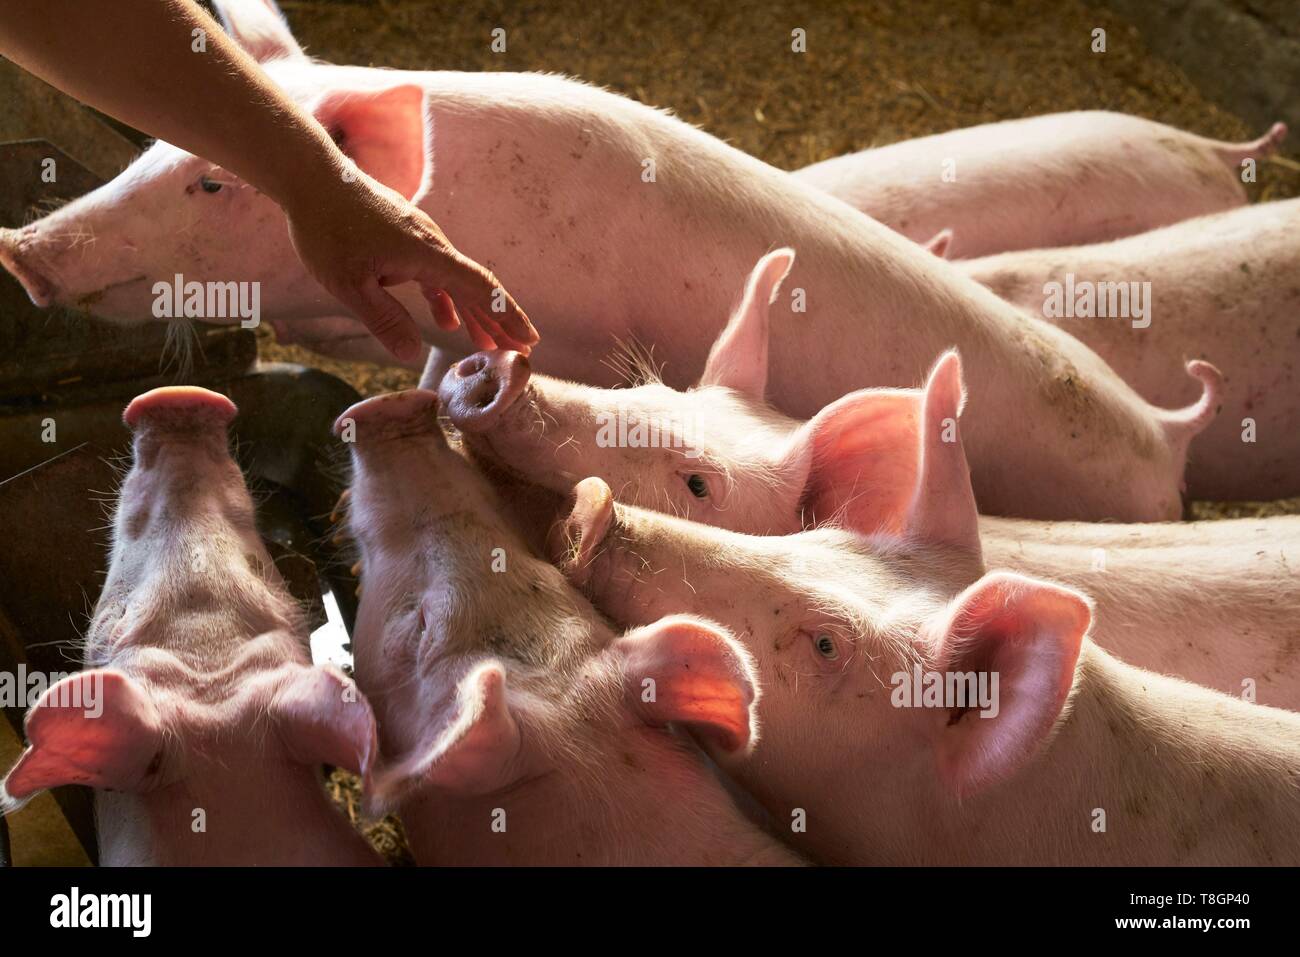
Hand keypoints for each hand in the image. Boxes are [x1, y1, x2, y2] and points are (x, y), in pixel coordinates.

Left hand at [283, 170, 537, 362]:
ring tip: (485, 344)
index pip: (480, 289)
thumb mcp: (349, 284)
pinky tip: (446, 320)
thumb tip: (412, 355)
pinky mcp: (406, 237)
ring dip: (473, 313)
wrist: (312, 177)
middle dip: (499, 320)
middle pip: (476, 287)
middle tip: (520, 351)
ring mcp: (421, 239)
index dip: (507, 316)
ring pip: (456, 281)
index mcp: (427, 255)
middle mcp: (433, 245)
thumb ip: (384, 320)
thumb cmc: (327, 228)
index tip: (529, 340)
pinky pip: (436, 273)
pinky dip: (447, 299)